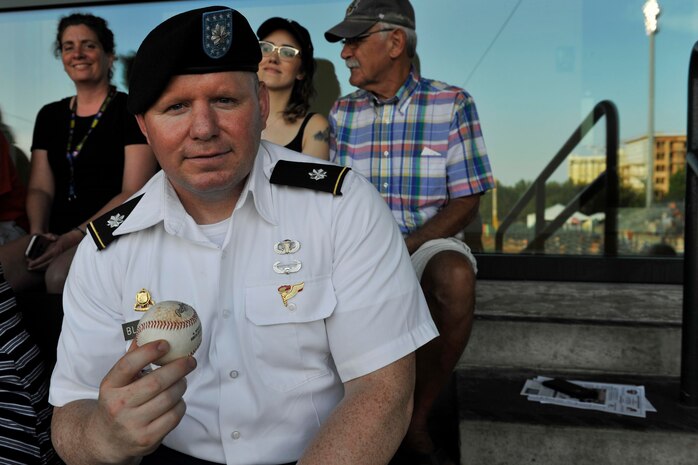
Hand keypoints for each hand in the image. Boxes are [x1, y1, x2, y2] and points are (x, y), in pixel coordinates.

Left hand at [26, 229, 81, 270]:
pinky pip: (52, 264)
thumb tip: (44, 243)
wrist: (77, 240)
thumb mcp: (56, 238)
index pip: (43, 258)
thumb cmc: (66, 238)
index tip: (29, 264)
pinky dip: (46, 266)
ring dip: (41, 268)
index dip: (36, 262)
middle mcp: (57, 256)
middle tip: (29, 268)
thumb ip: (49, 240)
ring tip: (34, 268)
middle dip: (36, 267)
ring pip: (48, 266)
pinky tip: (42, 267)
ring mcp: (60, 258)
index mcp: (55, 250)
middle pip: (45, 265)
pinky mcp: (61, 259)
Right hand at [88, 340, 195, 462]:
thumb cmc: (118, 402)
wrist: (107, 439)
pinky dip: (180, 405)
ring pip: (169, 399)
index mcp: (110, 386)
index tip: (165, 343)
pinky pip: (174, 416)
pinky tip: (176, 400)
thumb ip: (132, 357)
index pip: (127, 365)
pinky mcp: (147, 439)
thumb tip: (148, 329)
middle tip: (189, 361)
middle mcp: (118, 406)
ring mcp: (132, 424)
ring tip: (182, 381)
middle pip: (155, 382)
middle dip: (178, 368)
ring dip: (181, 386)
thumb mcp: (117, 381)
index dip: (148, 352)